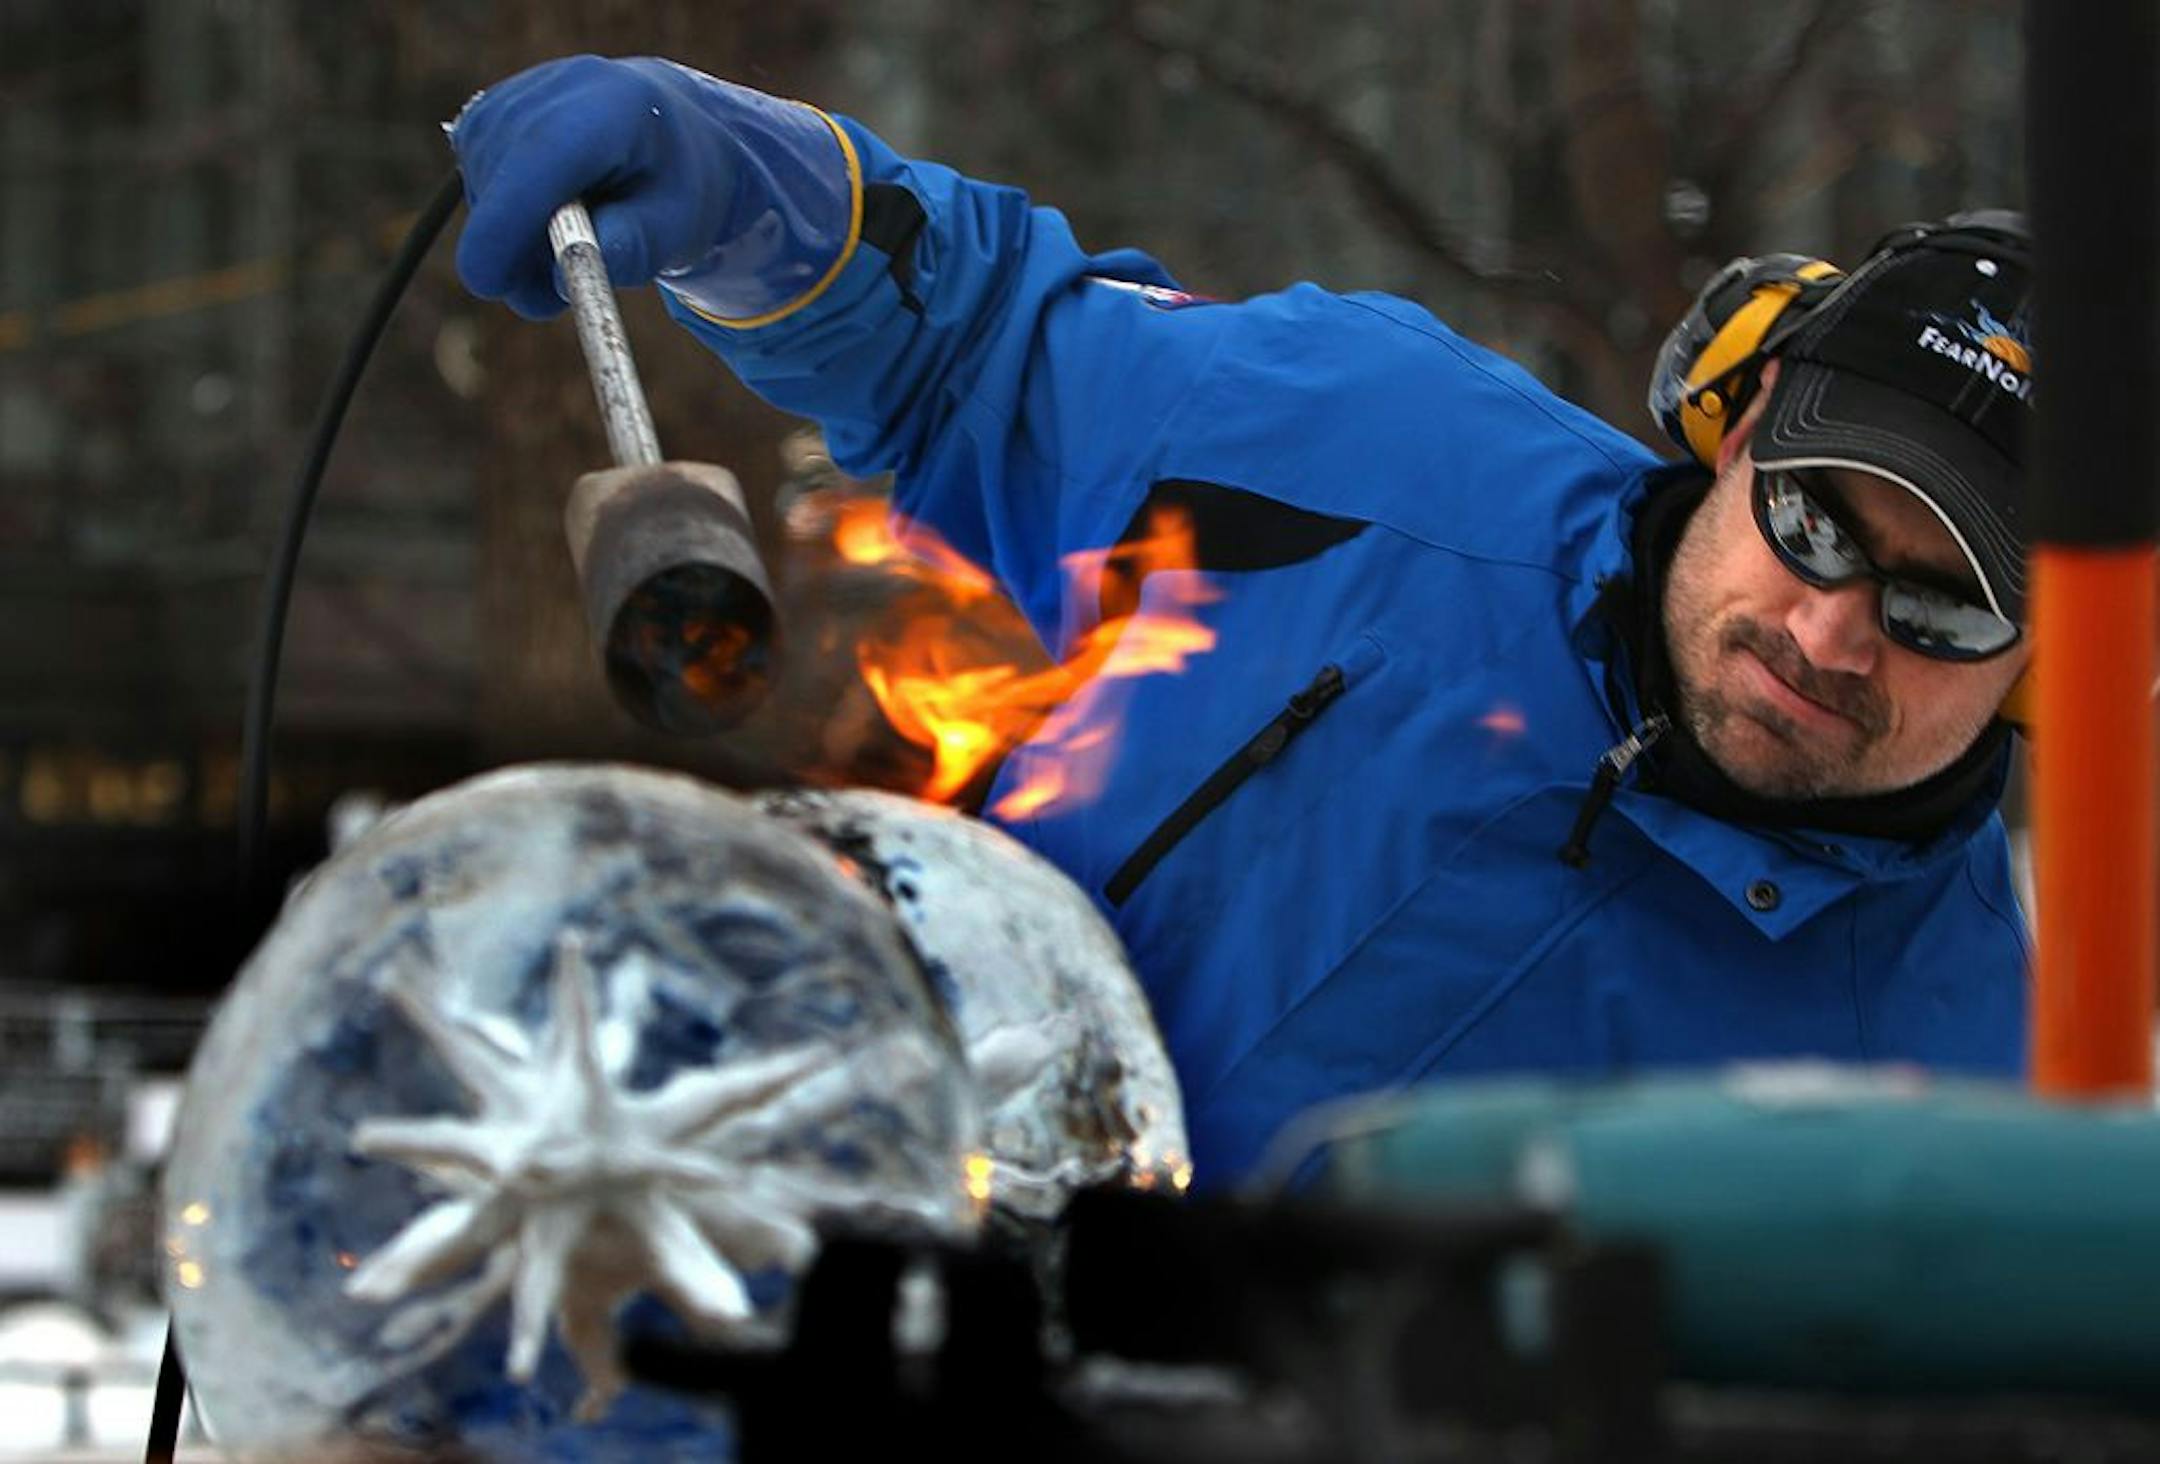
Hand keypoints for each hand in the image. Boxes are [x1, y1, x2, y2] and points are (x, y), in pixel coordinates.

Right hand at [450, 55, 743, 319]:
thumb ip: (631, 250)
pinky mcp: (483, 116)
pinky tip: (552, 209)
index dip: (504, 221)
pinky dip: (507, 221)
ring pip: (482, 197)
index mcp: (612, 106)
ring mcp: (510, 97)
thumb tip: (560, 279)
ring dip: (518, 242)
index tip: (487, 284)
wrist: (665, 132)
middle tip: (564, 292)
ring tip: (577, 234)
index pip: (538, 159)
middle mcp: (555, 88)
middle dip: (519, 256)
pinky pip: (477, 192)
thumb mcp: (679, 227)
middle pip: (501, 185)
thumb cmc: (673, 184)